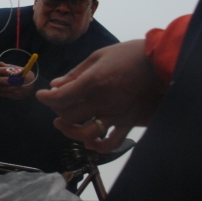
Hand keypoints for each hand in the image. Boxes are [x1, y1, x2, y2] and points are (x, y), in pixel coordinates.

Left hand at [0, 64, 36, 100]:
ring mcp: (19, 90)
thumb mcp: (21, 69)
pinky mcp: (17, 96)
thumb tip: (0, 63)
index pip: (8, 71)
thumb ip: (10, 66)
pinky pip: (7, 95)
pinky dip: (0, 93)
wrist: (36, 87)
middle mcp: (20, 81)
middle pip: (6, 81)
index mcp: (21, 73)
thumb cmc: (26, 76)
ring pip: (5, 89)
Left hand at [36, 39, 165, 151]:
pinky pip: (112, 142)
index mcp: (92, 82)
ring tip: (63, 123)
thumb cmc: (128, 54)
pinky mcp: (128, 121)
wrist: (159, 60)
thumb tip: (56, 85)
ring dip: (70, 131)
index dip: (46, 98)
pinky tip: (89, 142)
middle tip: (55, 103)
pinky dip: (98, 146)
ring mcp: (115, 114)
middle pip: (69, 116)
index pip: (60, 97)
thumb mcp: (98, 57)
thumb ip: (75, 73)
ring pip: (85, 133)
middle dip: (56, 110)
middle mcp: (102, 101)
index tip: (41, 95)